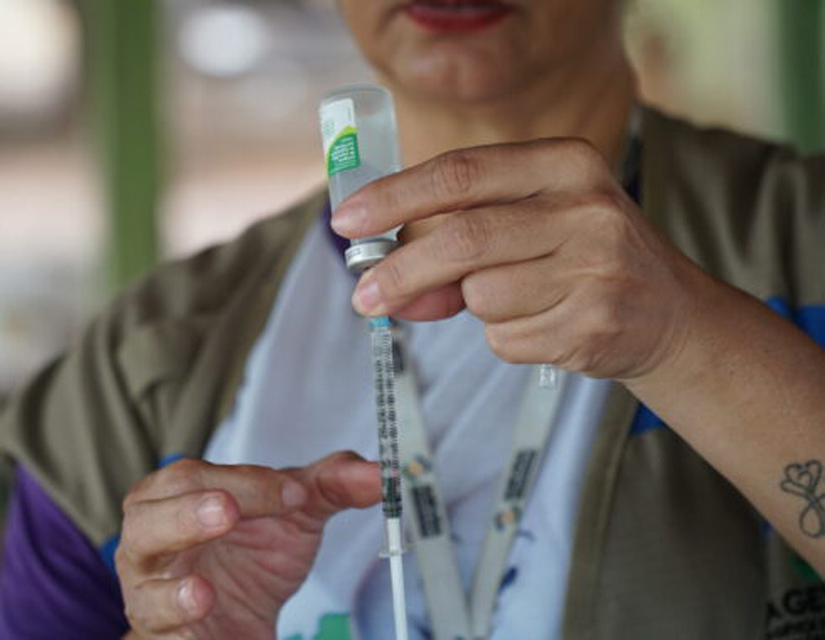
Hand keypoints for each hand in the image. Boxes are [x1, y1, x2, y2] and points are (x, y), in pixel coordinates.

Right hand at [116, 452, 379, 639]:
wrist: (239, 621)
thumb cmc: (252, 554)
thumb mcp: (294, 513)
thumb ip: (332, 485)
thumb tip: (379, 473)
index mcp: (175, 497)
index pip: (195, 478)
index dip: (245, 482)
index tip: (294, 493)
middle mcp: (153, 543)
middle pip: (147, 520)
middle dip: (187, 515)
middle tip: (227, 511)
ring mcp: (152, 595)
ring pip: (143, 589)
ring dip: (172, 590)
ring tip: (203, 591)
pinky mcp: (163, 637)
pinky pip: (159, 635)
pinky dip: (178, 629)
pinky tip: (202, 618)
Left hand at [332, 138, 713, 380]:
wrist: (669, 313)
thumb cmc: (582, 257)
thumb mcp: (531, 224)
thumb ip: (456, 244)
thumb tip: (385, 287)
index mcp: (565, 162)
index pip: (459, 174)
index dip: (393, 197)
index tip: (346, 221)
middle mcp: (585, 207)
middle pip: (461, 239)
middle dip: (401, 272)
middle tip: (364, 298)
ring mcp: (595, 267)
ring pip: (481, 296)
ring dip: (474, 308)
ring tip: (523, 300)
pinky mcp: (593, 324)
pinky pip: (505, 338)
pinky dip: (505, 338)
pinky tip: (547, 324)